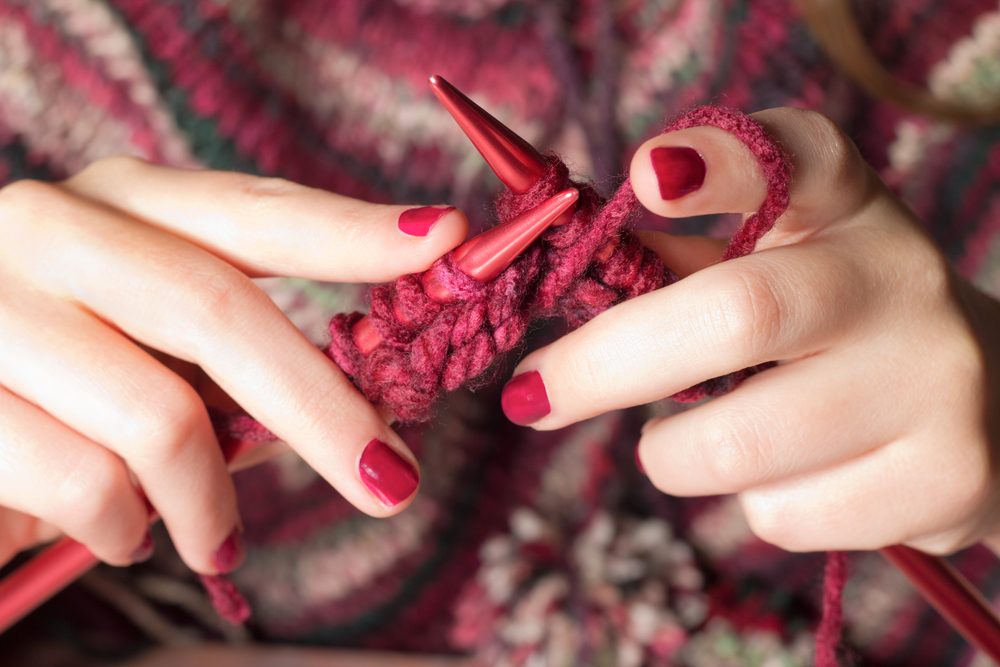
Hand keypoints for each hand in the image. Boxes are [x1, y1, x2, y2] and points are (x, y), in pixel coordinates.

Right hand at [0, 157, 467, 570]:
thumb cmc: (66, 396)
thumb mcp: (153, 352)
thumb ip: (237, 352)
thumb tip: (365, 397)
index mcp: (120, 205)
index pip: (254, 212)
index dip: (352, 230)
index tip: (443, 239)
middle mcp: (51, 230)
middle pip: (221, 312)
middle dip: (323, 411)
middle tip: (391, 483)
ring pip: (159, 415)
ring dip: (207, 502)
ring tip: (213, 538)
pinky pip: (89, 484)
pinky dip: (128, 529)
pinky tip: (124, 534)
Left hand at [500, 108, 999, 554]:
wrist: (986, 402)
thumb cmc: (831, 326)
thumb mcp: (773, 268)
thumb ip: (676, 265)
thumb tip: (562, 289)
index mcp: (847, 210)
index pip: (797, 156)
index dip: (717, 161)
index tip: (645, 178)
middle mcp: (902, 283)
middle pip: (734, 317)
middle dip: (601, 366)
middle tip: (530, 395)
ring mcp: (937, 386)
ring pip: (735, 448)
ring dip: (673, 454)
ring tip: (703, 434)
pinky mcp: (946, 483)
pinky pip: (780, 517)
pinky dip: (751, 504)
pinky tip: (792, 473)